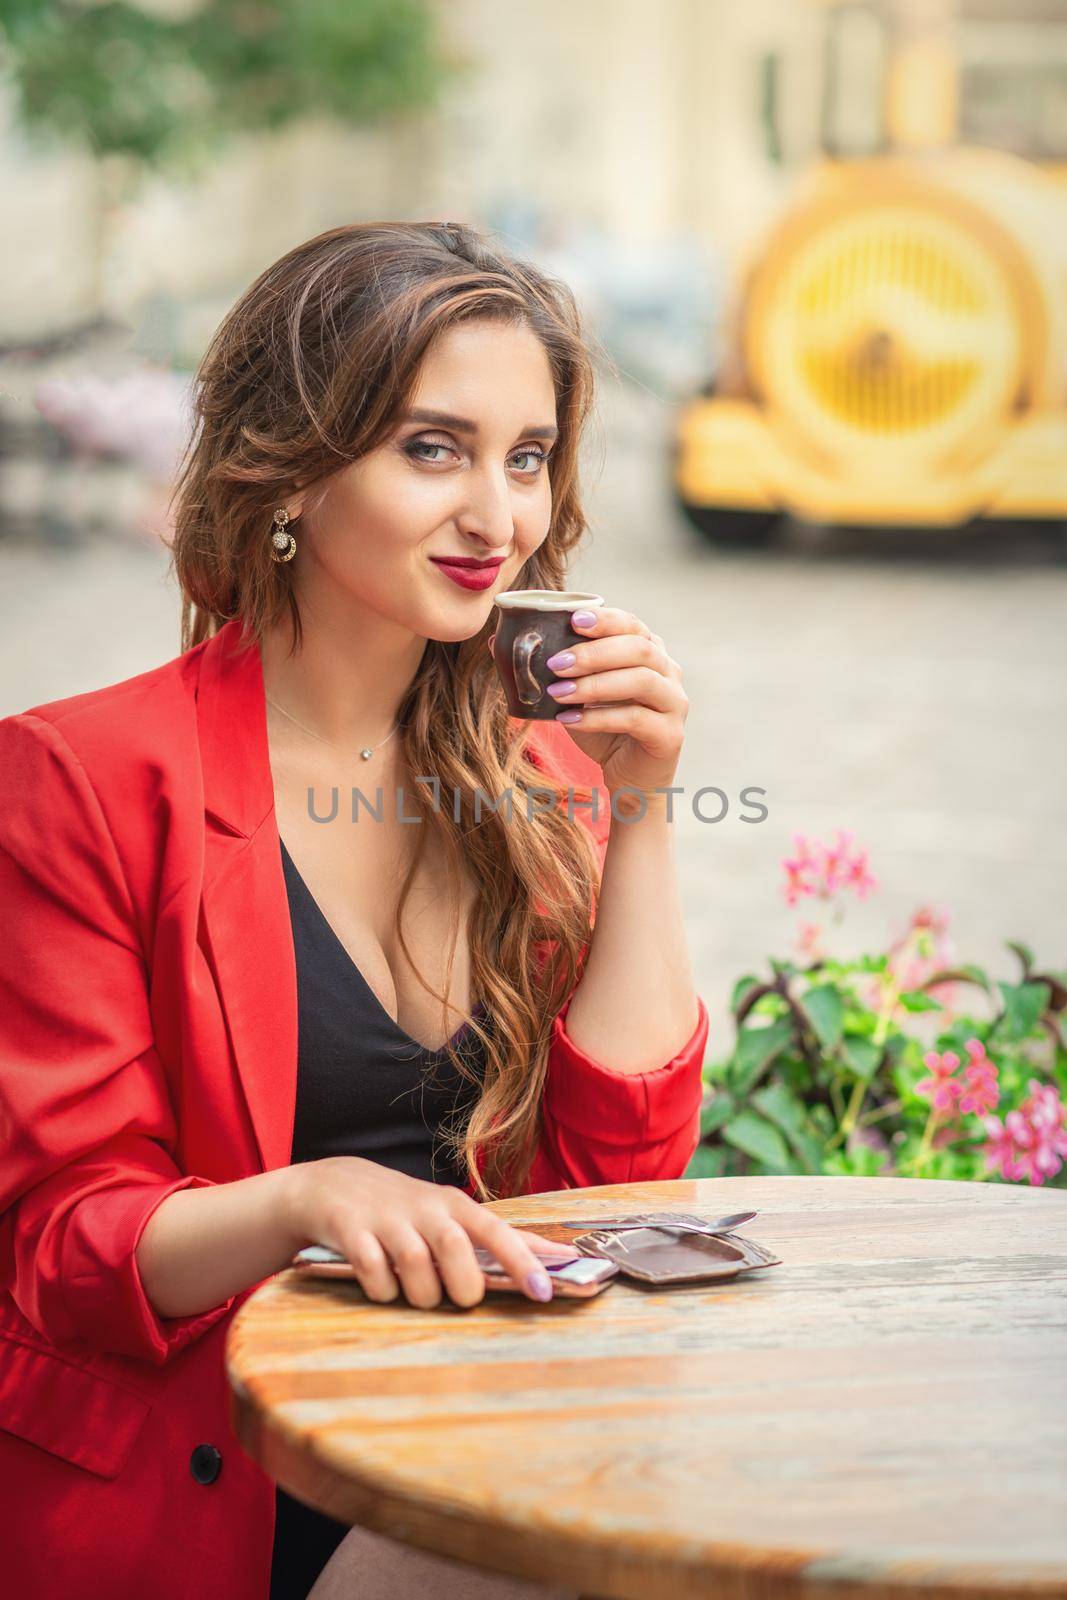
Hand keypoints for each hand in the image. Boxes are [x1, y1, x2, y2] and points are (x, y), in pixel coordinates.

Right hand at [283, 1157, 563, 1307]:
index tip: (543, 1292)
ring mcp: (386, 1219)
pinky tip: (381, 1285)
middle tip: (458, 1297)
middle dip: (462, 1286)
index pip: (496, 1231)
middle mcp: (424, 1209)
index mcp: (454, 1207)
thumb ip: (502, 1238)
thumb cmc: (405, 1209)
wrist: (332, 1185)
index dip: (521, 1262)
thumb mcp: (450, 1215)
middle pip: (455, 1249)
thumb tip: (560, 1255)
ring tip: (418, 1294)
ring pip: (415, 1265)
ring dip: (421, 1294)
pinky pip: (371, 1270)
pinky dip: (380, 1289)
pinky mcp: (350, 1231)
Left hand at [490, 605, 688, 798]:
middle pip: (639, 649)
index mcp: (649, 652)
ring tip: (557, 691)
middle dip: (594, 652)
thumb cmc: (603, 730)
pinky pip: (636, 719)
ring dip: (595, 683)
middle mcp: (669, 672)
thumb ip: (548, 669)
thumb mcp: (574, 695)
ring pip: (641, 681)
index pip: (632, 624)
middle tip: (555, 663)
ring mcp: (674, 703)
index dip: (605, 620)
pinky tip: (570, 720)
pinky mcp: (670, 735)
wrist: (629, 780)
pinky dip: (599, 717)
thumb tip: (497, 642)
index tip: (572, 620)